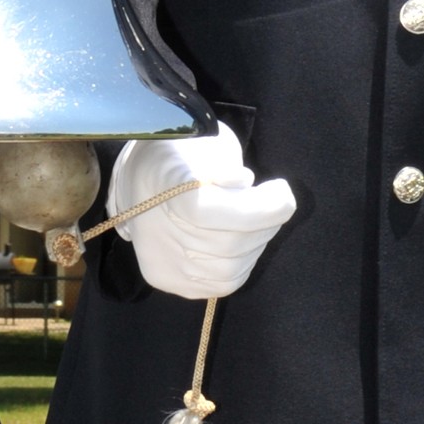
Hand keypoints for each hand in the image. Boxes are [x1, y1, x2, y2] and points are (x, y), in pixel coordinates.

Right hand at [107, 123, 296, 299]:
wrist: (140, 178)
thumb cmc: (182, 153)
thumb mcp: (204, 140)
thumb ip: (223, 163)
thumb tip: (244, 185)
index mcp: (160, 185)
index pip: (208, 212)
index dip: (256, 208)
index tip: (283, 191)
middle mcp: (154, 232)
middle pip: (227, 244)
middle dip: (266, 222)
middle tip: (276, 201)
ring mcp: (160, 262)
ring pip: (230, 268)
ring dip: (258, 243)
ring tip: (258, 219)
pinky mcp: (166, 280)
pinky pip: (222, 283)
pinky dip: (244, 262)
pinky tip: (244, 240)